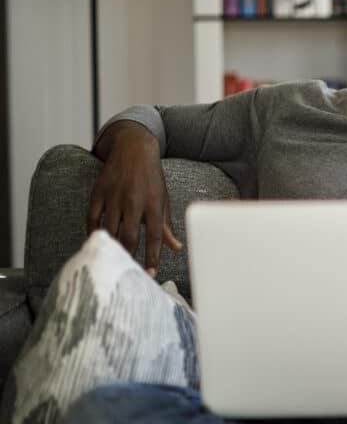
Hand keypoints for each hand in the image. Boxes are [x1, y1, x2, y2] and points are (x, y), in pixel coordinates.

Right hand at [88, 122, 181, 276]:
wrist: (134, 149)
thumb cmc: (151, 179)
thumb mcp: (163, 200)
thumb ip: (166, 226)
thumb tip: (176, 248)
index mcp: (154, 204)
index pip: (154, 237)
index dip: (153, 257)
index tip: (150, 273)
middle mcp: (134, 201)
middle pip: (130, 237)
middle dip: (130, 256)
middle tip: (129, 270)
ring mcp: (114, 196)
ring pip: (110, 230)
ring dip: (112, 247)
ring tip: (113, 260)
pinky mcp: (98, 192)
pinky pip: (92, 218)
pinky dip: (94, 233)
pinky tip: (98, 243)